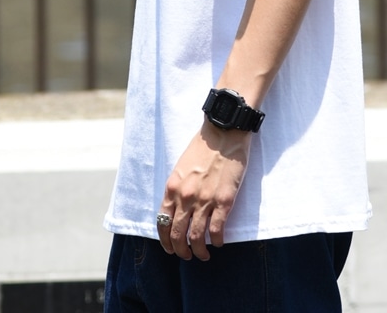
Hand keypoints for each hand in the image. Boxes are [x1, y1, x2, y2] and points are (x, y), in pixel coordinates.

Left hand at [157, 119, 250, 260]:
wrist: (224, 132)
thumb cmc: (203, 146)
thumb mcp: (181, 167)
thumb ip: (178, 188)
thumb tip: (177, 208)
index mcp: (172, 188)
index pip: (162, 223)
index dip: (165, 240)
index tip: (170, 247)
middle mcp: (185, 197)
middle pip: (177, 234)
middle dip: (180, 250)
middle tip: (186, 255)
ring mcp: (204, 200)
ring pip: (196, 238)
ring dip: (198, 251)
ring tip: (203, 254)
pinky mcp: (224, 201)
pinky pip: (216, 230)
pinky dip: (216, 241)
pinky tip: (219, 243)